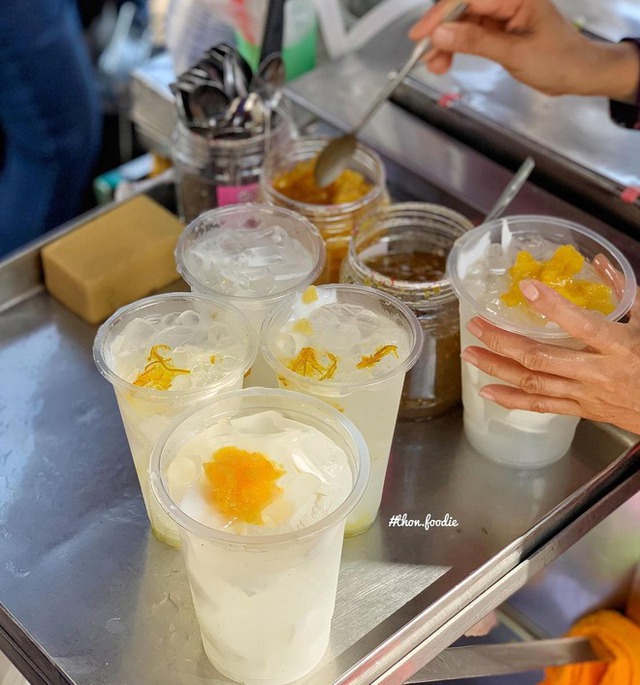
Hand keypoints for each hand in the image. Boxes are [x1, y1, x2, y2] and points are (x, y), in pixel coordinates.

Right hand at [409, 0, 639, 101]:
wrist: (579, 74)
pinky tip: (445, 62)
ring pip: (462, 23)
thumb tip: (440, 33)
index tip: (421, 35)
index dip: (441, 14)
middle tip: (426, 58)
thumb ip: (476, 42)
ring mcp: (501, 14)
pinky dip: (456, 48)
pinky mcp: (498, 30)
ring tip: (436, 67)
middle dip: (441, 31)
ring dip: (445, 43)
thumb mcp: (514, 53)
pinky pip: (470, 34)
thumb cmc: (557, 60)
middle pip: (462, 8)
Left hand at [460, 254, 639, 434]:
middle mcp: (597, 372)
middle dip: (503, 342)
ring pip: (533, 383)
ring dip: (497, 368)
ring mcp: (586, 394)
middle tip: (475, 326)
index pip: (580, 324)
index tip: (526, 287)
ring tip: (469, 355)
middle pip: (540, 358)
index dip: (551, 306)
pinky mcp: (581, 409)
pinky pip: (541, 406)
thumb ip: (623, 291)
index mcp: (618, 345)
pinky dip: (511, 400)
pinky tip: (487, 392)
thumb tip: (599, 261)